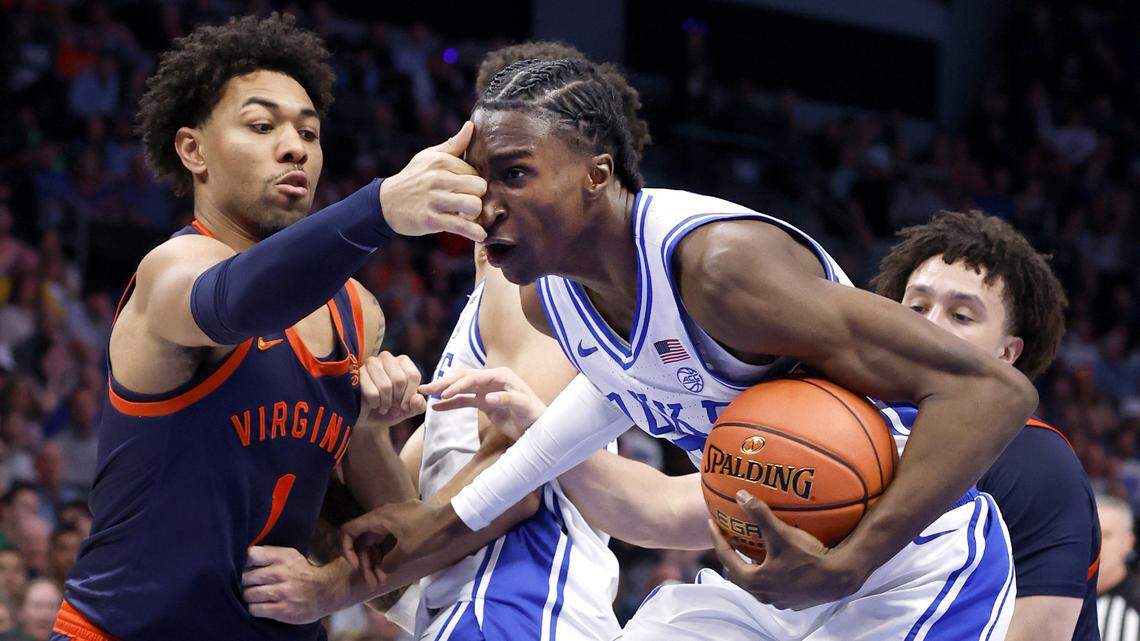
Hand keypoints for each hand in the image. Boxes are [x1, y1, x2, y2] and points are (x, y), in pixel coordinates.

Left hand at [242, 546, 346, 623]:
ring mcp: (282, 593)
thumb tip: (245, 554)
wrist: (324, 592)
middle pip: (246, 577)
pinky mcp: (282, 610)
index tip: (248, 567)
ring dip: (250, 596)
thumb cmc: (301, 573)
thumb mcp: (289, 556)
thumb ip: (269, 553)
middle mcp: (281, 574)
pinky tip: (262, 605)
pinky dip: (255, 608)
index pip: (251, 555)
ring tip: (257, 595)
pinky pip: (255, 609)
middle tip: (252, 584)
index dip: (244, 562)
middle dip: (246, 581)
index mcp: (282, 557)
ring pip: (248, 594)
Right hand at [340, 500, 463, 587]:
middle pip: (363, 540)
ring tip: (381, 581)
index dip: (347, 549)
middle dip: (366, 563)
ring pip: (376, 541)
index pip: (349, 530)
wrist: (454, 520)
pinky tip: (390, 570)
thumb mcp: (406, 552)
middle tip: (374, 582)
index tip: (357, 566)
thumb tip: (381, 571)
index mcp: (379, 517)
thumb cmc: (429, 533)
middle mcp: (383, 515)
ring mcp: (394, 518)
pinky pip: (387, 539)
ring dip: (376, 561)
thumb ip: (388, 563)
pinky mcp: (403, 522)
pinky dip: (386, 554)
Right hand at [359, 351, 427, 428]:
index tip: (406, 406)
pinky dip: (375, 403)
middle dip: (397, 399)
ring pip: (386, 386)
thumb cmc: (389, 410)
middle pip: (399, 379)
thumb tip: (417, 398)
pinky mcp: (357, 374)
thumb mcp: (408, 410)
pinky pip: (372, 392)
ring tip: (383, 406)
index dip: (410, 395)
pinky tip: (373, 404)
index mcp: (403, 362)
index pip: (413, 375)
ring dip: (386, 402)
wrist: (368, 418)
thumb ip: (419, 406)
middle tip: (393, 406)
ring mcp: (371, 364)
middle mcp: (387, 358)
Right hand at [379, 121, 486, 241]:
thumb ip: (453, 144)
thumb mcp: (429, 157)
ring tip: (469, 215)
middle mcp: (438, 178)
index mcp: (441, 161)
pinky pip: (461, 226)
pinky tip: (480, 234)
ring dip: (476, 214)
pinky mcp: (431, 219)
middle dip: (478, 197)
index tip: (467, 189)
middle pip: (480, 187)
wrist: (385, 203)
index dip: (474, 182)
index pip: (475, 171)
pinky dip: (474, 232)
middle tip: (469, 202)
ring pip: (474, 205)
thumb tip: (471, 126)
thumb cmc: (413, 178)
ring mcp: (435, 199)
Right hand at [419, 367, 546, 439]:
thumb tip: (487, 398)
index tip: (443, 395)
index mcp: (501, 375)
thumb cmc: (535, 416)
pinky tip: (436, 408)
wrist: (540, 429)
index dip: (457, 385)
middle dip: (444, 383)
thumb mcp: (524, 407)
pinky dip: (450, 404)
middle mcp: (492, 379)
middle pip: (463, 378)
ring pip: (461, 388)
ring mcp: (487, 390)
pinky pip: (464, 401)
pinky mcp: (484, 403)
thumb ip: (507, 400)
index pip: (473, 377)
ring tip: (425, 394)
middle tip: (425, 389)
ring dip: (443, 391)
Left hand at [708, 490, 867, 609]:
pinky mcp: (792, 602)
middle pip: (738, 573)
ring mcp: (778, 601)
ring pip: (756, 583)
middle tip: (727, 538)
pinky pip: (772, 587)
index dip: (717, 539)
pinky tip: (774, 563)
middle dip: (730, 555)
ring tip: (748, 550)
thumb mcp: (780, 533)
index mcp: (754, 581)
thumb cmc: (807, 556)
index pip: (726, 557)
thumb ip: (759, 513)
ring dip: (749, 567)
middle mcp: (763, 595)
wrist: (838, 577)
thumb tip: (740, 495)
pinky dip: (767, 574)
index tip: (711, 524)